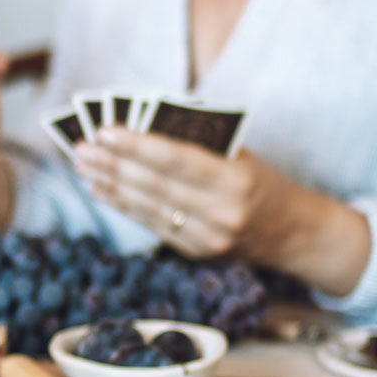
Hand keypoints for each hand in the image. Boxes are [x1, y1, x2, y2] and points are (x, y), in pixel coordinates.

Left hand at [74, 126, 370, 297]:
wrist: (294, 234)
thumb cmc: (261, 181)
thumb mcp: (240, 156)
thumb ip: (198, 143)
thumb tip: (142, 123)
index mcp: (235, 180)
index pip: (177, 160)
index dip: (137, 145)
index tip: (105, 130)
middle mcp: (221, 213)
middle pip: (155, 185)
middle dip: (113, 164)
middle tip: (82, 146)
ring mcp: (207, 238)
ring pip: (147, 206)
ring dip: (110, 183)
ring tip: (83, 164)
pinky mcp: (196, 253)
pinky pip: (152, 225)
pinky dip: (123, 205)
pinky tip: (101, 188)